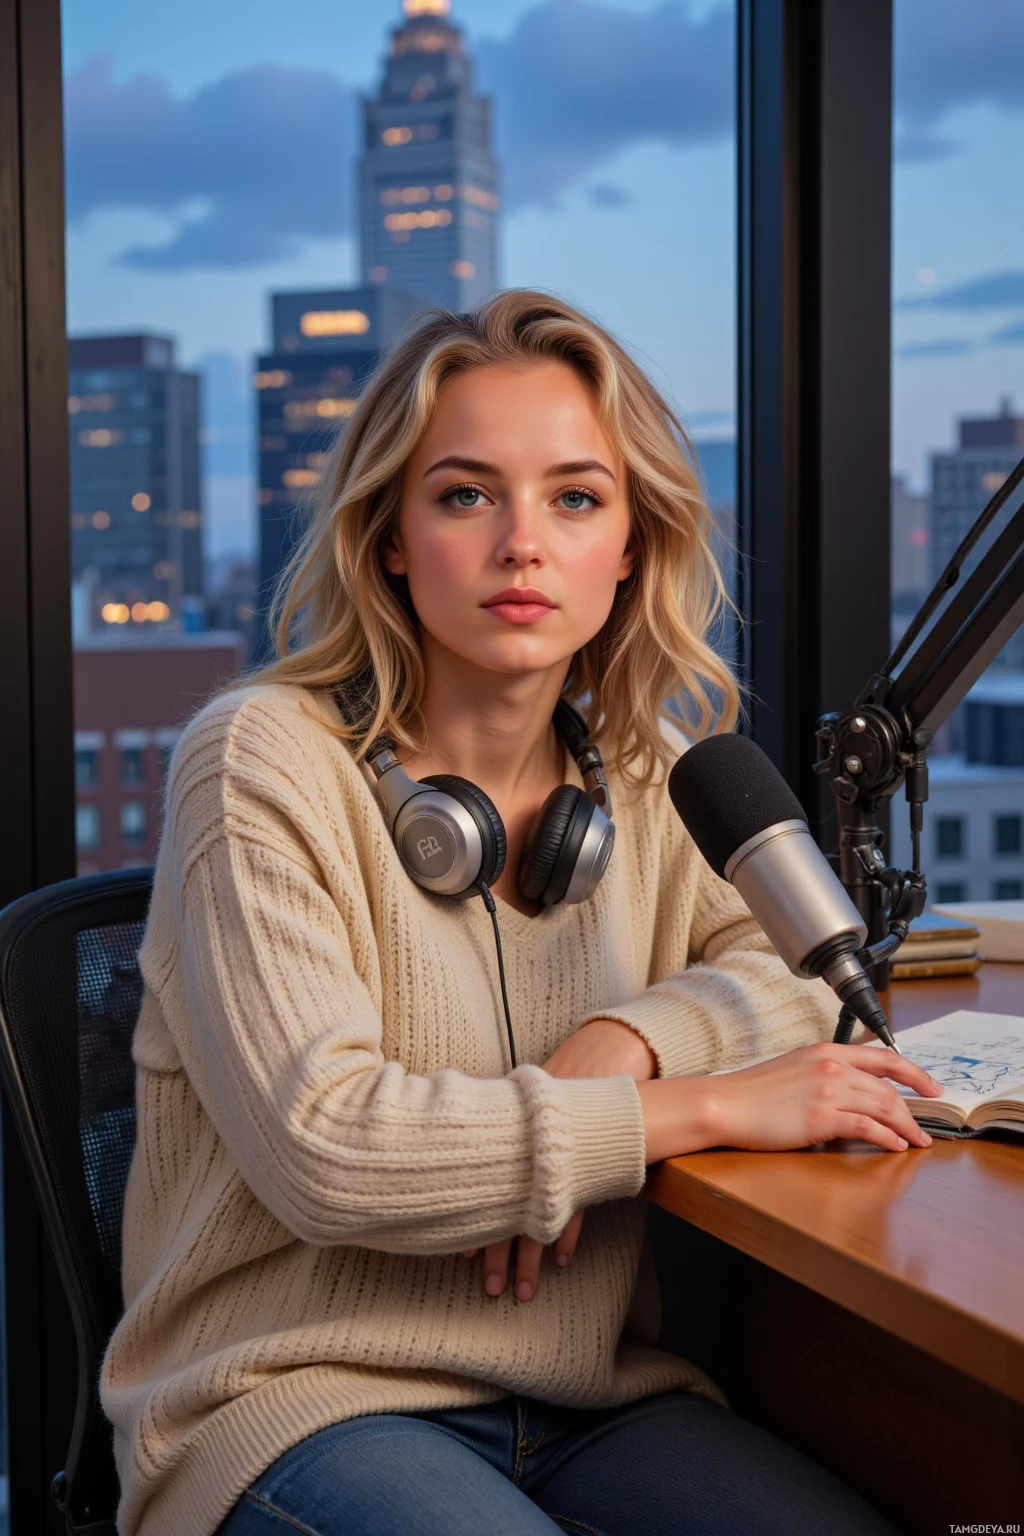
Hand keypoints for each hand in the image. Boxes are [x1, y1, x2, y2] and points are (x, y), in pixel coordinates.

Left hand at [466, 1019, 656, 1299]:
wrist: (608, 1060)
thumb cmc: (565, 1076)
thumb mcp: (528, 1099)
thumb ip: (505, 1126)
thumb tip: (469, 1146)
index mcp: (512, 1139)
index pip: (486, 1189)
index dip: (474, 1222)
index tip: (462, 1254)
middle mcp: (532, 1156)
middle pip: (508, 1216)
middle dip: (498, 1256)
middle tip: (488, 1290)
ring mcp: (563, 1168)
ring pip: (540, 1224)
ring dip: (530, 1260)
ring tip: (522, 1291)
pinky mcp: (590, 1170)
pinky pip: (577, 1212)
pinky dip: (567, 1237)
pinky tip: (562, 1260)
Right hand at [638, 1041, 945, 1163]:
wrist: (724, 1104)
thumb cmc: (751, 1092)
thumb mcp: (792, 1069)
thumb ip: (821, 1074)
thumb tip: (846, 1093)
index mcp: (825, 1051)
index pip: (882, 1058)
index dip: (913, 1072)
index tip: (931, 1086)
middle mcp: (831, 1067)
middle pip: (887, 1087)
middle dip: (912, 1109)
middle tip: (925, 1127)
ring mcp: (828, 1091)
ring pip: (883, 1107)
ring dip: (906, 1126)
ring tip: (917, 1141)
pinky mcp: (822, 1118)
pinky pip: (867, 1127)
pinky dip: (887, 1137)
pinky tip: (895, 1146)